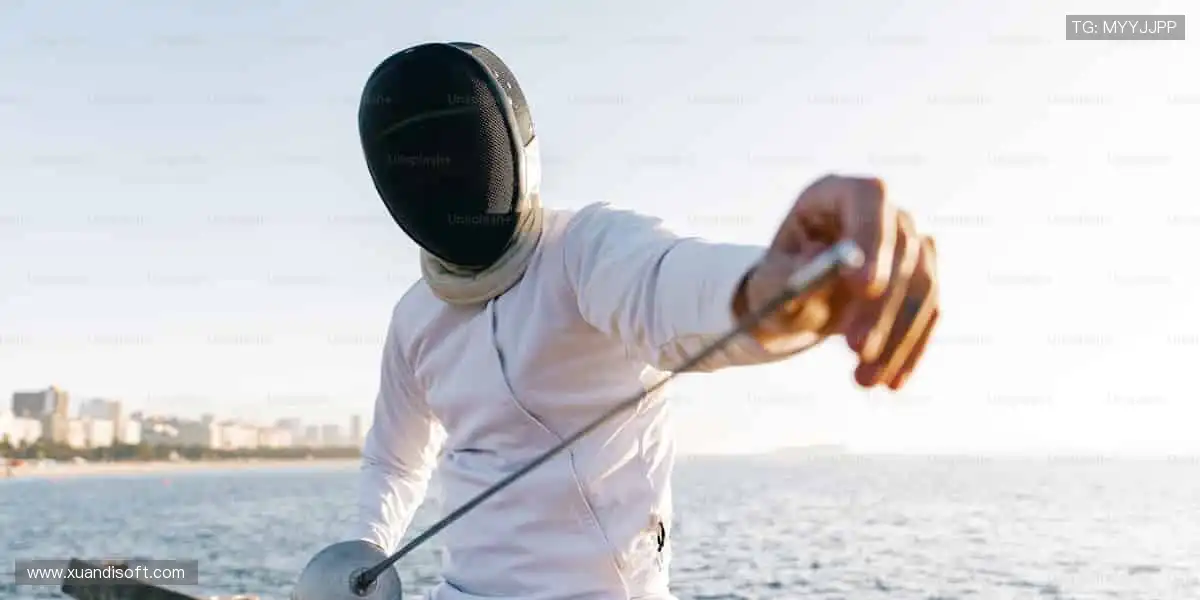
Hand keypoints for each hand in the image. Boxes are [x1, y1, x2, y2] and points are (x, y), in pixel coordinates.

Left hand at [735, 174, 939, 389]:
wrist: (795, 301)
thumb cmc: (779, 283)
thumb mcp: (770, 283)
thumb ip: (791, 273)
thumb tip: (822, 264)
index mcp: (836, 195)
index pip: (869, 198)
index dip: (872, 236)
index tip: (863, 287)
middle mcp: (879, 212)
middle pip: (902, 247)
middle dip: (882, 305)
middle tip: (857, 349)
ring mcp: (907, 242)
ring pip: (921, 286)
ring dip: (897, 337)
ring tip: (863, 379)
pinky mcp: (922, 277)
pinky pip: (928, 312)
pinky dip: (911, 348)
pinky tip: (890, 380)